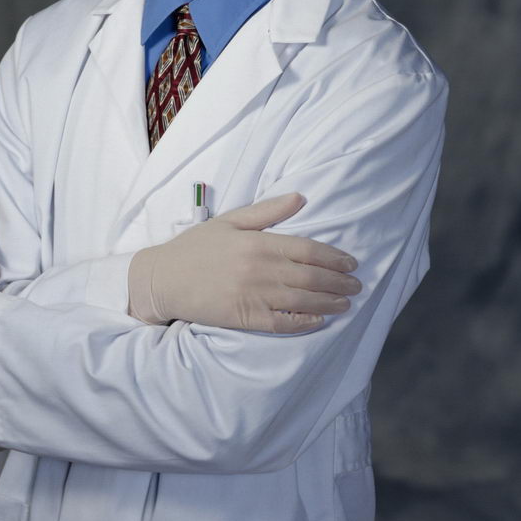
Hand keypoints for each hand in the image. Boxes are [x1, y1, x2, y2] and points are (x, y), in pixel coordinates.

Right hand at [127, 192, 361, 332]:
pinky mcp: (242, 317)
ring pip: (301, 300)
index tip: (351, 263)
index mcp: (257, 242)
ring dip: (329, 303)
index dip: (334, 258)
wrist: (163, 278)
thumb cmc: (196, 247)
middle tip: (357, 286)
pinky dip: (304, 322)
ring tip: (346, 303)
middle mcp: (259, 268)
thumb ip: (267, 211)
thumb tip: (301, 197)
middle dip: (338, 282)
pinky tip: (319, 321)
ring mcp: (252, 295)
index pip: (307, 249)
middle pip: (310, 276)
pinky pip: (281, 323)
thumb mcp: (230, 221)